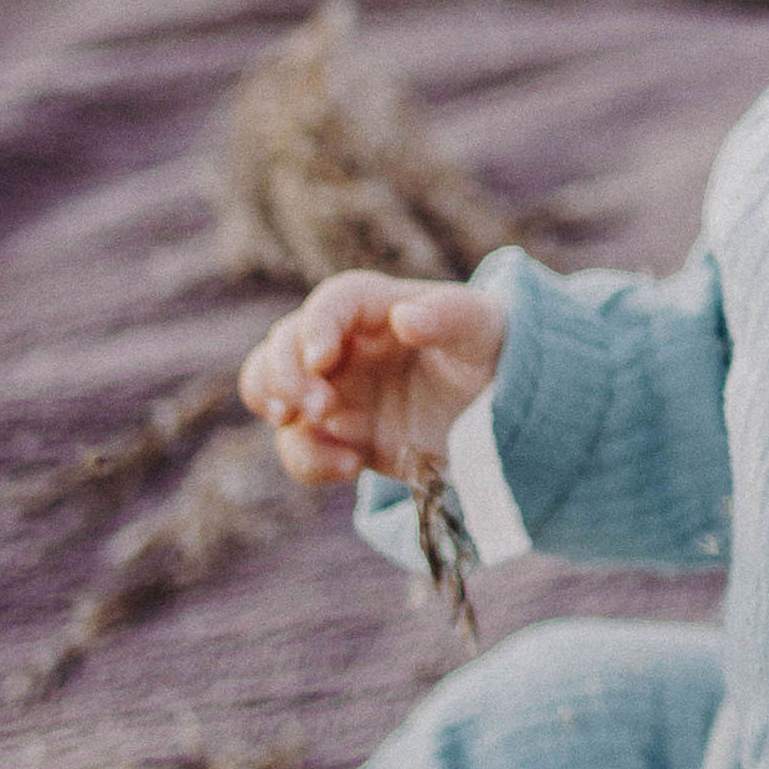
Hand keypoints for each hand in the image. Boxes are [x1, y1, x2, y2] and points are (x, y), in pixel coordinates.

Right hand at [239, 272, 507, 492]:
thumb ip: (450, 317)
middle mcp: (346, 345)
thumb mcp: (483, 330)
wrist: (500, 411)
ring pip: (268, 390)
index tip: (322, 360)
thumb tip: (405, 318)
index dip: (316, 326)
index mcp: (378, 307)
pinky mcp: (338, 436)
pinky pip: (298, 446)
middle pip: (282, 343)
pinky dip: (310, 460)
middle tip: (320, 407)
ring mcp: (336, 391)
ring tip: (321, 430)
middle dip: (284, 375)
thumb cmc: (491, 351)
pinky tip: (352, 466)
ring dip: (279, 410)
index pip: (332, 302)